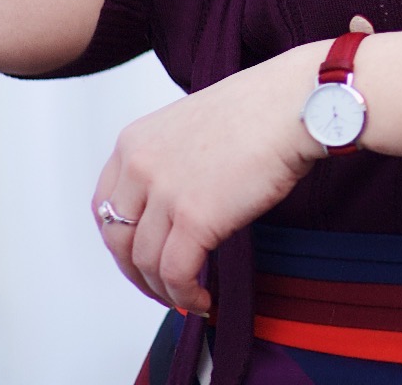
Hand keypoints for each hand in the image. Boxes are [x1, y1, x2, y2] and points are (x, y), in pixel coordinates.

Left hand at [91, 43, 325, 313]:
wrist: (296, 103)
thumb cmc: (262, 107)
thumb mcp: (192, 125)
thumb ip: (171, 160)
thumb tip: (176, 204)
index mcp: (134, 141)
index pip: (104, 205)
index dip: (121, 239)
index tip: (139, 254)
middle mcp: (139, 166)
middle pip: (117, 239)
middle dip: (136, 272)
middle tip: (158, 285)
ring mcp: (165, 193)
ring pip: (145, 262)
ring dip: (163, 289)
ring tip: (186, 297)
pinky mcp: (195, 218)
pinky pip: (176, 273)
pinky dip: (185, 295)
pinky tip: (202, 299)